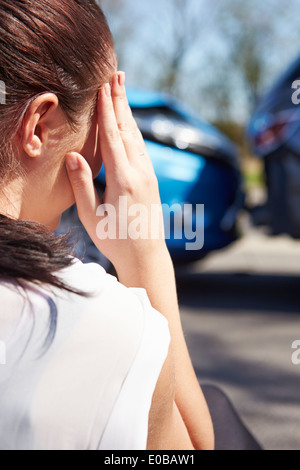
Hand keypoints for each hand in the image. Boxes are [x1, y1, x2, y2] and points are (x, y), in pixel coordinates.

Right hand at [65, 72, 166, 272]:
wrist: (146, 255)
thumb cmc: (115, 238)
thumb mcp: (91, 215)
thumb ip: (82, 183)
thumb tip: (73, 154)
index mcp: (123, 179)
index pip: (112, 137)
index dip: (106, 110)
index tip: (103, 87)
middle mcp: (140, 172)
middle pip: (128, 129)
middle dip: (121, 101)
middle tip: (117, 75)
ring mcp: (149, 175)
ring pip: (137, 136)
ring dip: (128, 112)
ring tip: (122, 90)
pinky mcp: (151, 179)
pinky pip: (141, 147)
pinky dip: (133, 129)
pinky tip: (129, 123)